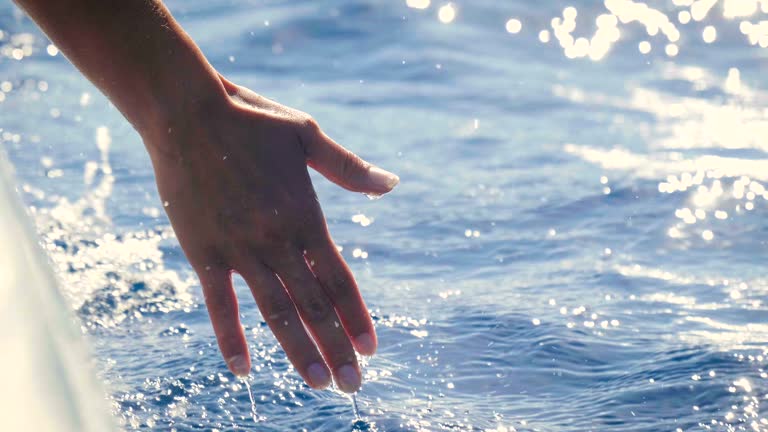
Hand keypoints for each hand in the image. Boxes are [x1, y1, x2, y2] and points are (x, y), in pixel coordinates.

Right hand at [144, 76, 398, 392]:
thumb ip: (349, 168)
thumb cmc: (252, 120)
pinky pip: (219, 305)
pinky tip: (243, 370)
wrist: (188, 113)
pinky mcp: (204, 252)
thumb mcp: (307, 136)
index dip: (357, 317)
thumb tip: (392, 184)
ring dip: (299, 351)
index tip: (371, 349)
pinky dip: (231, 338)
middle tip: (353, 385)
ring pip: (276, 312)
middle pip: (315, 305)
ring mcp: (240, 249)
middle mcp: (279, 241)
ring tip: (318, 384)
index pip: (340, 280)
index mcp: (307, 216)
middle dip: (336, 348)